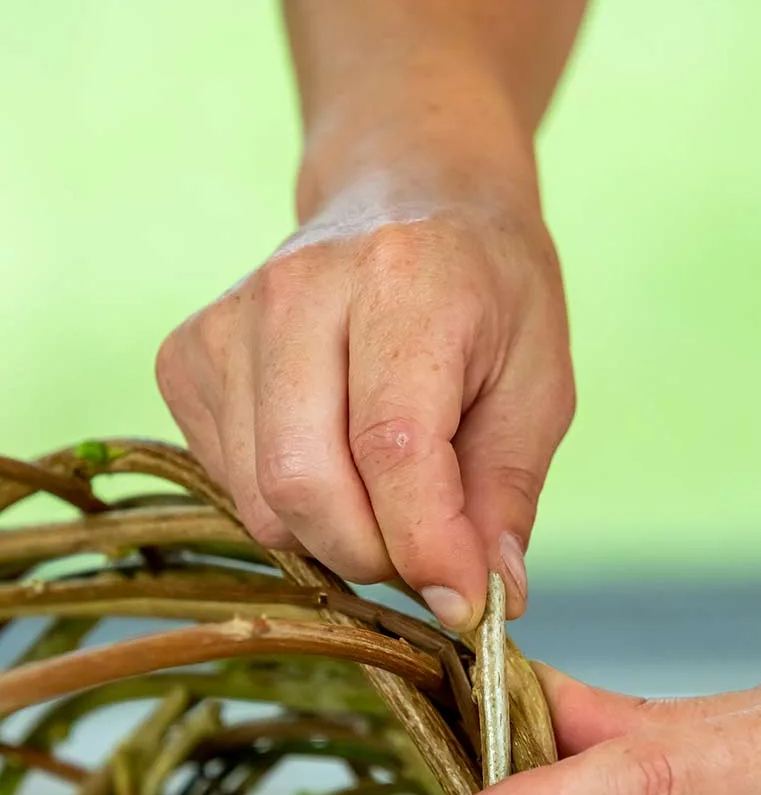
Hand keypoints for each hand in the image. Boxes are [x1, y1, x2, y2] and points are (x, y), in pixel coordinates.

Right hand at [154, 159, 572, 628]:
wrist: (406, 191)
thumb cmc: (486, 292)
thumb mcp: (538, 383)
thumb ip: (507, 494)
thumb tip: (488, 600)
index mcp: (404, 281)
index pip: (394, 448)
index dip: (428, 548)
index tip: (467, 603)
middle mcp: (298, 290)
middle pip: (305, 486)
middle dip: (375, 556)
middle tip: (428, 552)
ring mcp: (229, 320)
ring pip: (261, 501)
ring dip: (333, 538)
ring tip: (387, 501)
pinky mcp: (186, 355)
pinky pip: (227, 485)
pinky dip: (287, 507)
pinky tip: (332, 460)